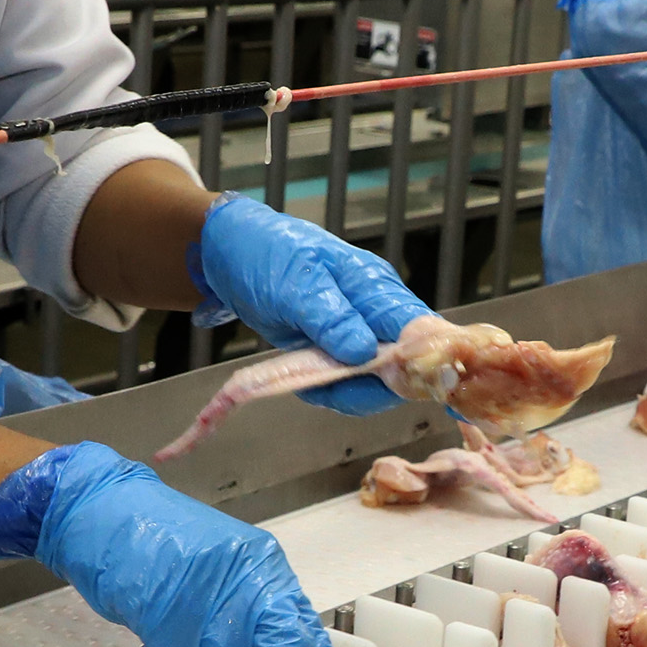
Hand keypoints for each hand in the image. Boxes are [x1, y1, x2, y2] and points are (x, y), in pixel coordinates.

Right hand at [0, 441, 361, 646]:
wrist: (102, 507)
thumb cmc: (159, 547)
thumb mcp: (226, 580)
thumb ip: (253, 628)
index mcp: (268, 570)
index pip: (312, 638)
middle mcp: (249, 576)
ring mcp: (210, 589)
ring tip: (178, 642)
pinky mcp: (168, 604)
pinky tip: (153, 633)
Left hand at [188, 194, 431, 414]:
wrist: (229, 254)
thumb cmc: (263, 253)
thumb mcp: (294, 283)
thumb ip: (331, 317)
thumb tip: (365, 352)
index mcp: (375, 286)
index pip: (417, 329)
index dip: (412, 362)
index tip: (379, 383)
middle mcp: (375, 311)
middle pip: (403, 364)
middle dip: (369, 386)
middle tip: (323, 387)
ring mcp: (357, 332)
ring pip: (377, 381)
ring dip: (346, 392)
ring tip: (305, 383)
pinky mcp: (336, 349)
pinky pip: (350, 381)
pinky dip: (330, 390)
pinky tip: (304, 382)